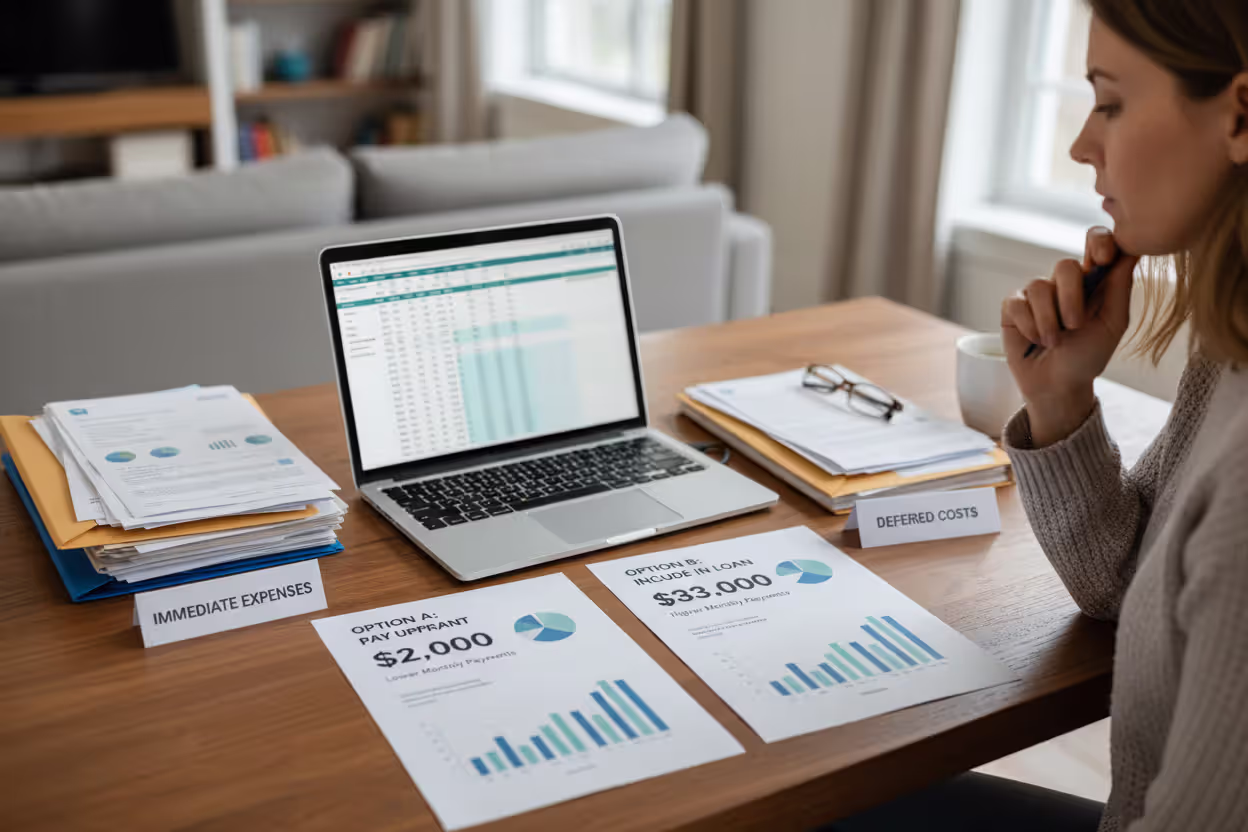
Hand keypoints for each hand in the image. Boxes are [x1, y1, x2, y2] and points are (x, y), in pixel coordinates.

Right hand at [1000, 227, 1137, 446]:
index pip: (1095, 242)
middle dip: (1071, 298)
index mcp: (1092, 281)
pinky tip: (1035, 339)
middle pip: (1064, 265)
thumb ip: (1120, 287)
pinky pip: (1017, 303)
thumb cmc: (1088, 356)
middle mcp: (1063, 283)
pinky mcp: (1013, 307)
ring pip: (1039, 287)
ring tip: (1054, 342)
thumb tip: (1134, 250)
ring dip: (1049, 321)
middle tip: (1075, 325)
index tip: (1102, 259)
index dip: (1098, 242)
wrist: (1058, 385)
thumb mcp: (1113, 324)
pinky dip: (1029, 325)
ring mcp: (1036, 294)